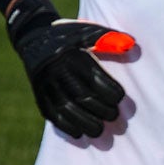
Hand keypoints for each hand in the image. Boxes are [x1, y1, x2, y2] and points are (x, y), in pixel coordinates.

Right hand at [5, 0, 132, 137]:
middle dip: (101, 110)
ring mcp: (45, 83)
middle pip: (81, 96)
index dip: (110, 91)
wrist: (33, 37)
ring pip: (65, 108)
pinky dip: (65, 126)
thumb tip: (131, 45)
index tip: (120, 99)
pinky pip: (50, 113)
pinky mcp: (37, 93)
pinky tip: (78, 134)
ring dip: (84, 123)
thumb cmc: (68, 36)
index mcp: (71, 55)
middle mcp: (57, 70)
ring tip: (99, 131)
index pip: (94, 78)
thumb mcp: (86, 30)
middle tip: (114, 117)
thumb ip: (108, 38)